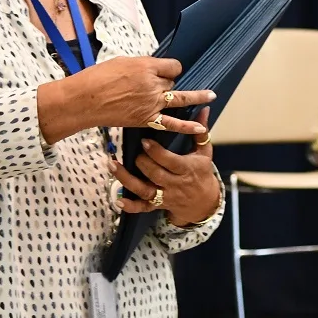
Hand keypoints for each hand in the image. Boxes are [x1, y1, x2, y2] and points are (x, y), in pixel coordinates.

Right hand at [37, 57, 213, 142]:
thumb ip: (141, 66)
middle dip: (165, 83)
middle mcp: (153, 84)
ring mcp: (151, 102)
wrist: (82, 100)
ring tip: (211, 95)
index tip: (163, 71)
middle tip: (151, 86)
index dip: (169, 68)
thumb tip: (152, 69)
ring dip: (197, 96)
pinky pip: (172, 123)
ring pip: (178, 98)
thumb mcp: (121, 62)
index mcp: (146, 66)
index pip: (172, 66)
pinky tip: (202, 127)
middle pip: (172, 81)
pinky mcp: (146, 119)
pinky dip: (188, 126)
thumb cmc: (96, 78)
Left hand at [110, 109, 221, 225]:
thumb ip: (200, 132)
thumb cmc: (202, 171)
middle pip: (155, 174)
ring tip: (112, 165)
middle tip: (135, 152)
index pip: (170, 161)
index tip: (144, 141)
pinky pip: (142, 208)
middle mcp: (175, 184)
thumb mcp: (205, 152)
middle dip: (142, 162)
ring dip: (126, 179)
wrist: (204, 201)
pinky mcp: (157, 205)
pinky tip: (117, 200)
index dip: (155, 152)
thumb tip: (203, 109)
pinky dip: (129, 206)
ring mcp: (165, 196)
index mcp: (187, 168)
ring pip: (144, 190)